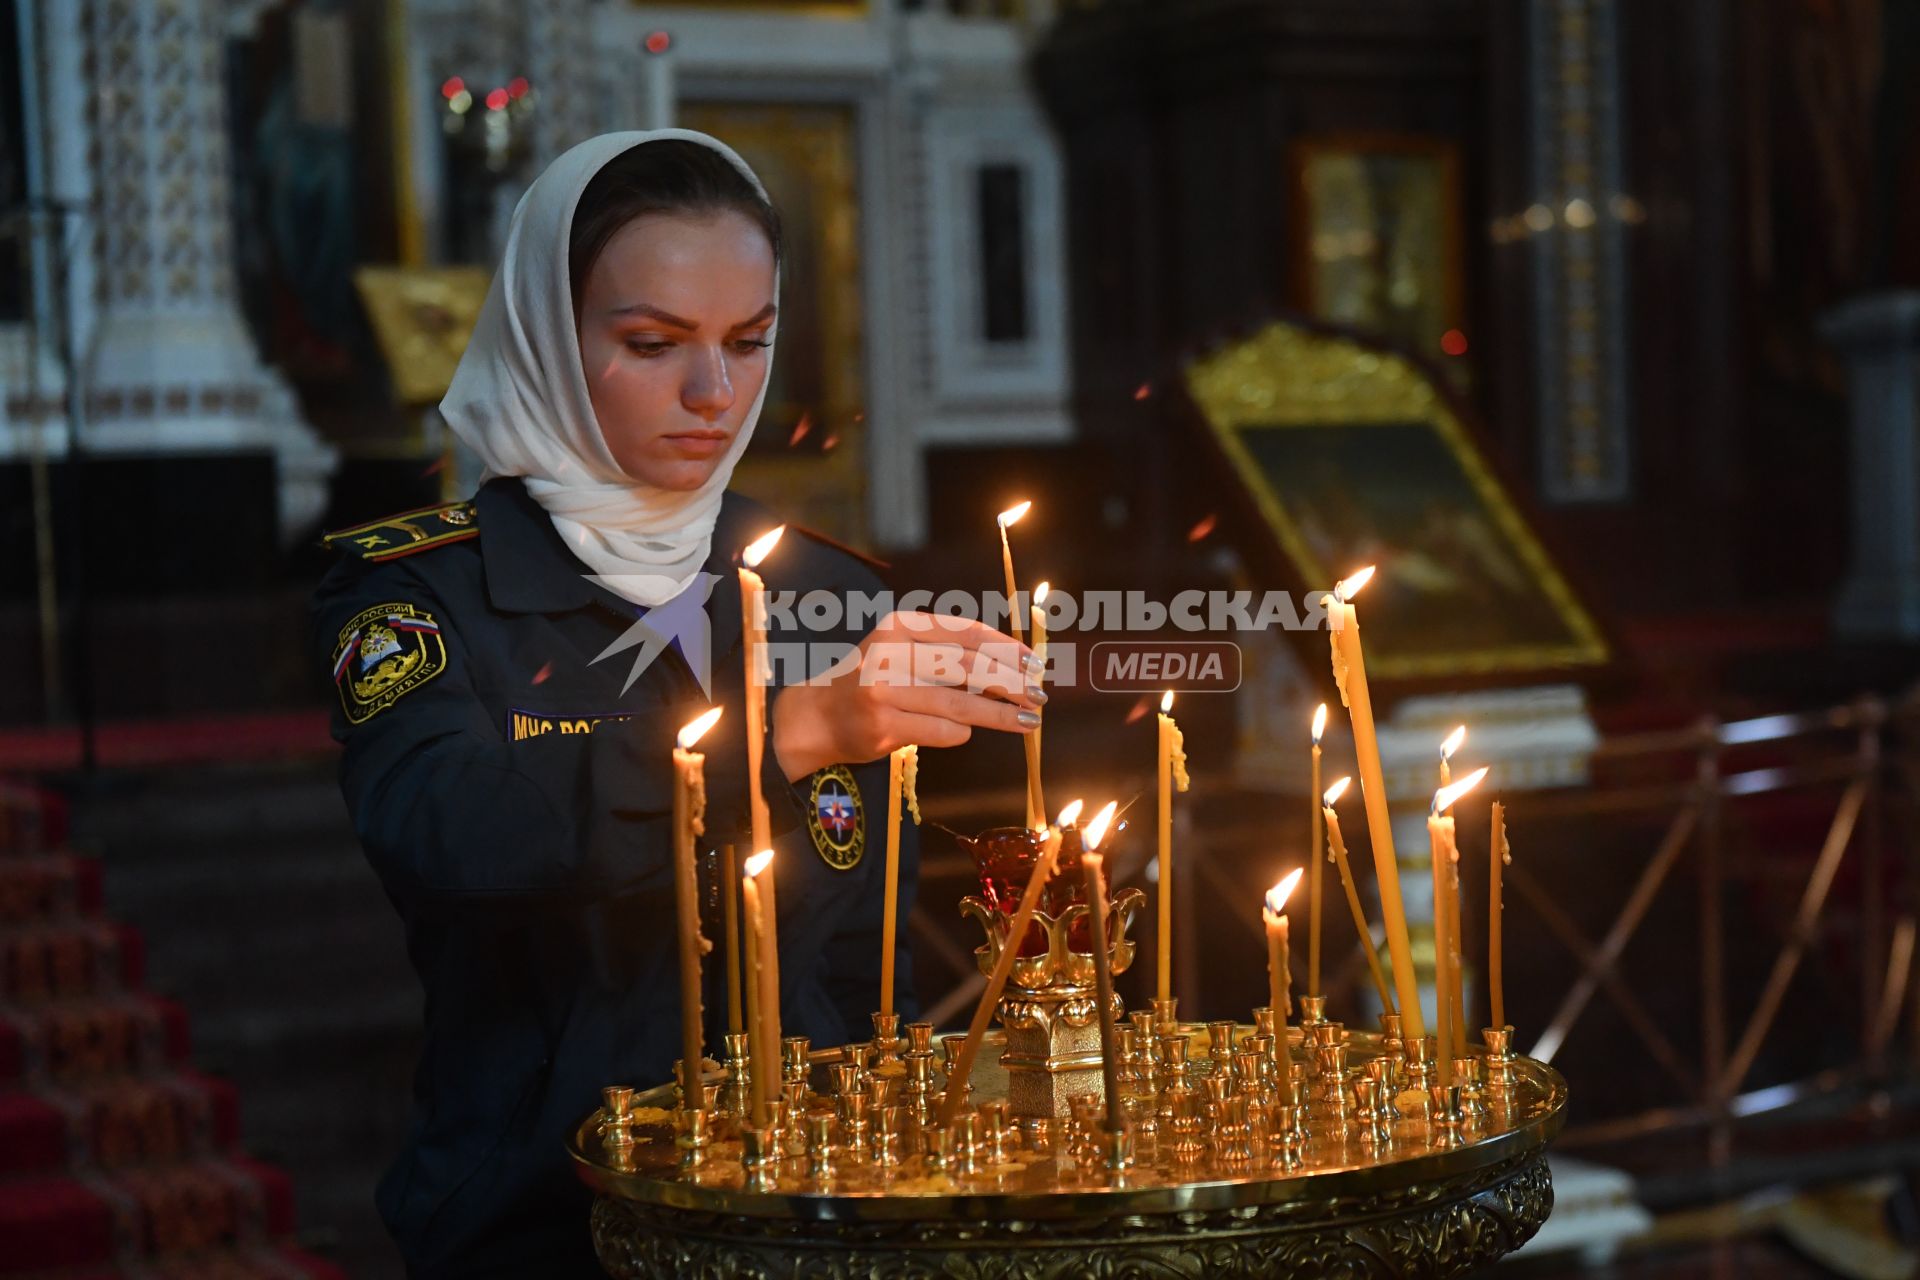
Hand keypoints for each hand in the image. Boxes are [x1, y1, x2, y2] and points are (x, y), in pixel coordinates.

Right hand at [770, 611, 1044, 780]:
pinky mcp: (882, 727)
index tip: (1034, 663)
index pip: (965, 632)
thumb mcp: (900, 651)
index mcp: (899, 626)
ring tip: (1029, 721)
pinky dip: (962, 733)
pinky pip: (940, 731)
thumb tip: (1013, 665)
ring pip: (960, 704)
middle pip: (968, 667)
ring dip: (1001, 714)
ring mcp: (883, 691)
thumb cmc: (870, 682)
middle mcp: (890, 654)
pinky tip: (971, 732)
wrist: (815, 717)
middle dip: (1011, 682)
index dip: (1006, 647)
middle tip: (1039, 696)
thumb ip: (945, 653)